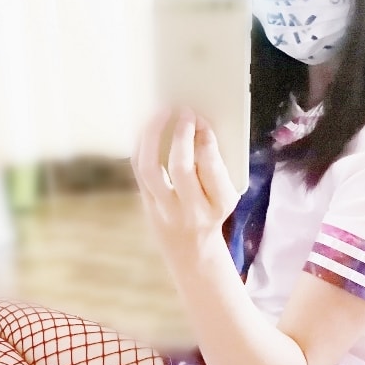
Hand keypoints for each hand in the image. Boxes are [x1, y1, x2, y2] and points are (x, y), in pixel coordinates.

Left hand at [130, 104, 240, 266]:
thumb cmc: (211, 214)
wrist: (191, 252)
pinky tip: (148, 130)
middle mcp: (190, 210)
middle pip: (181, 169)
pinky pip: (138, 171)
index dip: (206, 141)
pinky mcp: (146, 205)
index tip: (202, 121)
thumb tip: (199, 128)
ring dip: (153, 136)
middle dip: (182, 136)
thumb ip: (216, 166)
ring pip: (150, 169)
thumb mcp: (226, 196)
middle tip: (185, 112)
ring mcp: (164, 209)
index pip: (211, 169)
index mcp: (218, 204)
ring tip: (161, 114)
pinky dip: (142, 146)